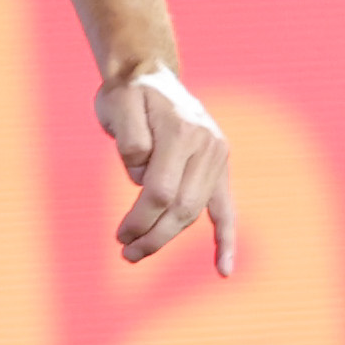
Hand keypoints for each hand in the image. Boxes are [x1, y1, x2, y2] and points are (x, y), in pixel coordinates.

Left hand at [95, 65, 237, 276]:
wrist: (149, 74)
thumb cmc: (127, 93)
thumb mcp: (118, 105)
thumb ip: (129, 138)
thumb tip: (142, 175)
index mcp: (183, 131)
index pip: (161, 191)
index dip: (139, 219)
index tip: (119, 235)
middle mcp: (207, 144)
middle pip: (181, 207)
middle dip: (154, 235)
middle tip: (127, 252)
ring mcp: (218, 155)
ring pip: (196, 211)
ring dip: (170, 236)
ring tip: (139, 252)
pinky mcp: (220, 165)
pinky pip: (226, 208)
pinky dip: (226, 239)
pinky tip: (223, 270)